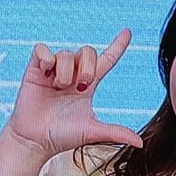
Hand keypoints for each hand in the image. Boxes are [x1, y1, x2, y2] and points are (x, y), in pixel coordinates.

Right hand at [4, 29, 142, 159]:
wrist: (37, 140)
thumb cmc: (63, 136)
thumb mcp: (93, 132)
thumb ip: (116, 132)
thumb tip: (140, 143)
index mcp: (89, 85)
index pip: (107, 60)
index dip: (117, 46)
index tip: (128, 32)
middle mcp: (73, 74)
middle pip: (88, 51)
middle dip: (89, 67)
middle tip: (81, 86)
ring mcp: (54, 71)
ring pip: (67, 53)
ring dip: (66, 72)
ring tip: (59, 88)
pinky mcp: (35, 69)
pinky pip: (42, 50)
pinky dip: (46, 59)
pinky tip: (45, 74)